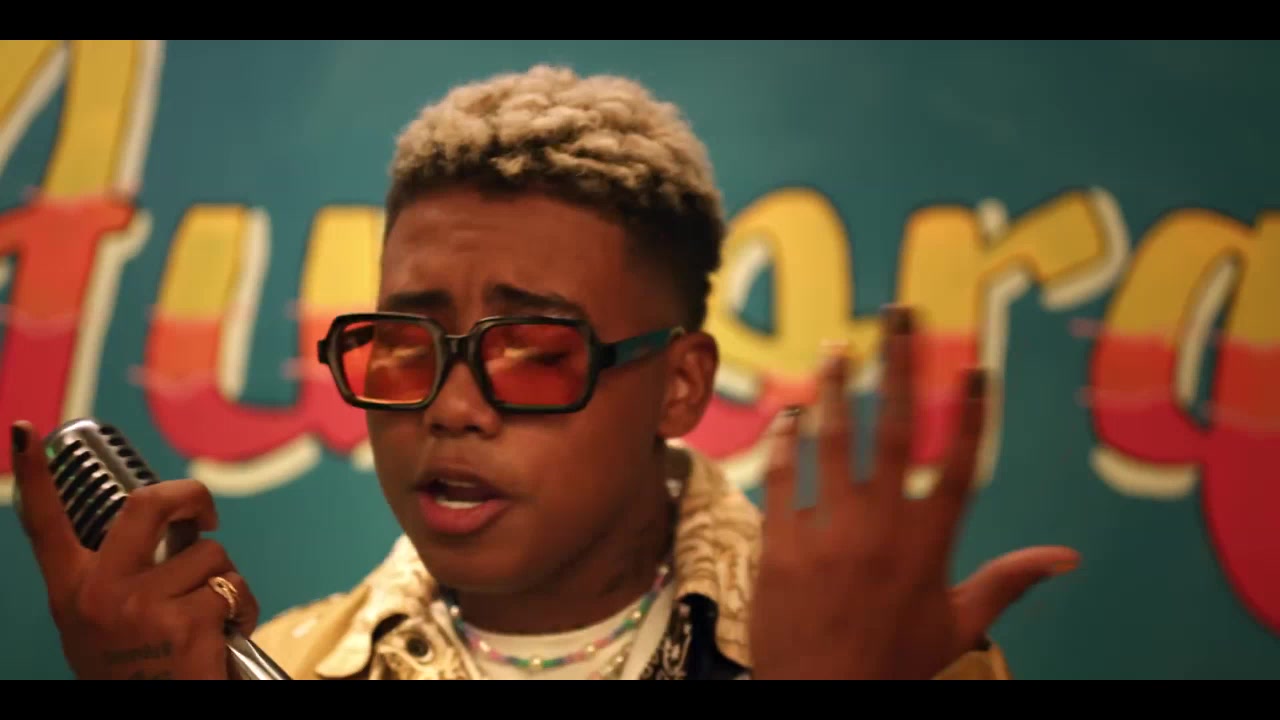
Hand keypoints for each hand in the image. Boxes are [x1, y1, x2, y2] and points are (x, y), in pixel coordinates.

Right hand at [11, 420, 257, 679]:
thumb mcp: (105, 626)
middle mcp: (100, 594)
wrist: (155, 719)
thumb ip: (120, 580)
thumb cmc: (138, 673)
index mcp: (73, 592)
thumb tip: (171, 533)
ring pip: (208, 556)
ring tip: (212, 616)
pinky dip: (244, 609)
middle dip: (190, 497)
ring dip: (225, 581)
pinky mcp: (185, 622)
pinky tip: (227, 636)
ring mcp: (142, 606)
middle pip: (148, 507)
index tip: (25, 432)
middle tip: (205, 514)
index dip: (32, 476)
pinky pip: (233, 590)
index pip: (44, 525)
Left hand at [749, 305, 1079, 679]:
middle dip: (900, 369)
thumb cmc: (893, 662)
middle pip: (895, 432)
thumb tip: (1068, 557)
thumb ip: (1009, 581)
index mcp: (930, 545)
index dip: (970, 413)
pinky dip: (784, 443)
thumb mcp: (958, 625)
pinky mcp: (782, 545)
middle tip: (899, 318)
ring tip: (836, 349)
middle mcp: (882, 529)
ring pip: (832, 444)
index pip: (960, 464)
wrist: (823, 696)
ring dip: (833, 390)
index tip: (974, 366)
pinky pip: (782, 479)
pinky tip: (787, 414)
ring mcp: (828, 534)